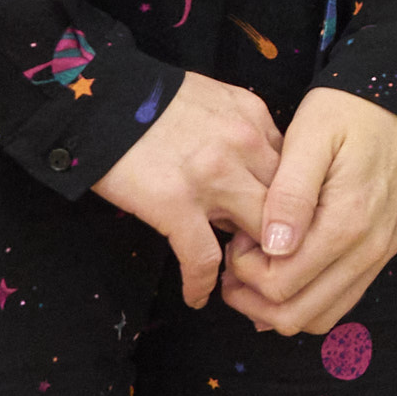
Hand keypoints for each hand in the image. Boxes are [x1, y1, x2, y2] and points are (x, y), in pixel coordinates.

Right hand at [91, 72, 283, 307]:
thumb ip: (244, 131)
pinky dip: (202, 285)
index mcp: (255, 119)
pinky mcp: (175, 204)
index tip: (288, 227)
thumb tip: (258, 171)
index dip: (296, 205)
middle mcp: (244, 146)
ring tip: (239, 280)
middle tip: (272, 261)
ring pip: (263, 234)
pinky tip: (197, 297)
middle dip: (287, 237)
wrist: (96, 98)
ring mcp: (213, 177)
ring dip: (254, 262)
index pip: (299, 171)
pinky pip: (202, 259)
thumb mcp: (215, 99)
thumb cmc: (151, 99)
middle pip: (292, 205)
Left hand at [217, 86, 396, 338]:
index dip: (244, 272)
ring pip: (322, 316)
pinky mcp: (384, 248)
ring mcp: (380, 253)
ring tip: (256, 269)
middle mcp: (369, 249)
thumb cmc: (350, 110)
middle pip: (299, 316)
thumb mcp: (310, 137)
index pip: (281, 285)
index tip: (235, 238)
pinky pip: (343, 297)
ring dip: (280, 306)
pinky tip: (286, 268)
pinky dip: (308, 297)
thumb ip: (290, 194)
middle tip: (234, 266)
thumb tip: (274, 247)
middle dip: (254, 301)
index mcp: (347, 223)